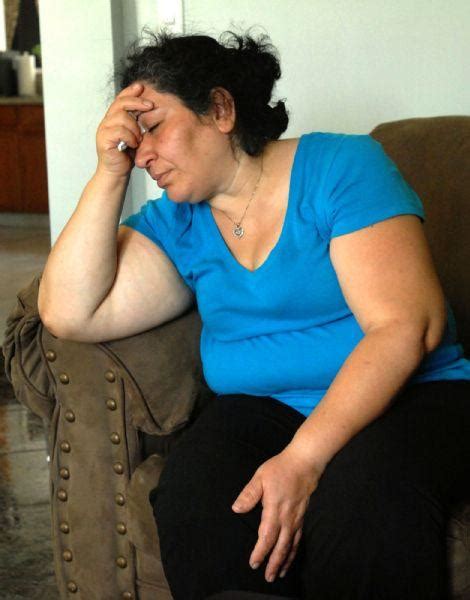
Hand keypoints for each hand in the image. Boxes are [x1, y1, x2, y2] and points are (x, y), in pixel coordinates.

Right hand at [95, 82, 153, 177]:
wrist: (116, 174)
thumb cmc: (126, 157)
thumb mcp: (135, 136)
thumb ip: (137, 123)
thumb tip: (149, 108)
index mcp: (114, 119)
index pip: (120, 99)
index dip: (130, 92)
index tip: (142, 87)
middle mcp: (107, 122)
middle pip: (120, 103)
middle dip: (137, 102)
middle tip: (150, 105)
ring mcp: (104, 130)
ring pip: (122, 117)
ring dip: (135, 127)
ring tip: (139, 139)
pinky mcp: (104, 140)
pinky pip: (119, 131)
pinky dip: (130, 137)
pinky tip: (133, 144)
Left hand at [231, 445, 323, 582]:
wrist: (305, 462)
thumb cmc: (280, 468)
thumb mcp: (260, 477)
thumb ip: (249, 494)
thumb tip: (236, 509)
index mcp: (274, 509)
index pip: (266, 536)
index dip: (260, 552)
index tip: (253, 563)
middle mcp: (287, 517)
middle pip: (280, 546)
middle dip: (274, 563)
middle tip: (268, 577)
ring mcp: (296, 518)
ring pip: (291, 545)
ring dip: (285, 560)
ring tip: (279, 574)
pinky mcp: (302, 516)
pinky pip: (298, 538)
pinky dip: (294, 550)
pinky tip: (290, 556)